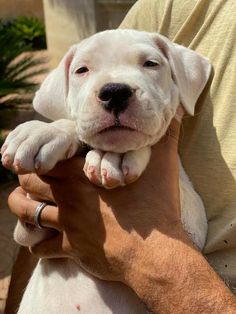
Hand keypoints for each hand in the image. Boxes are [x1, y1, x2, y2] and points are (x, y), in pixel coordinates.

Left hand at [8, 117, 235, 312]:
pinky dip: (36, 243)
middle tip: (30, 179)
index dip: (39, 157)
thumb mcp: (162, 164)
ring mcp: (68, 224)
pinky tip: (42, 240)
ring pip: (27, 212)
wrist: (156, 250)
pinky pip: (40, 248)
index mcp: (83, 173)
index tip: (41, 158)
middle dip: (25, 179)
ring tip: (25, 204)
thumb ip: (163, 137)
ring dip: (22, 207)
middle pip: (30, 182)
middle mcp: (69, 196)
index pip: (46, 158)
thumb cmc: (157, 205)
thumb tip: (176, 113)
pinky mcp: (72, 248)